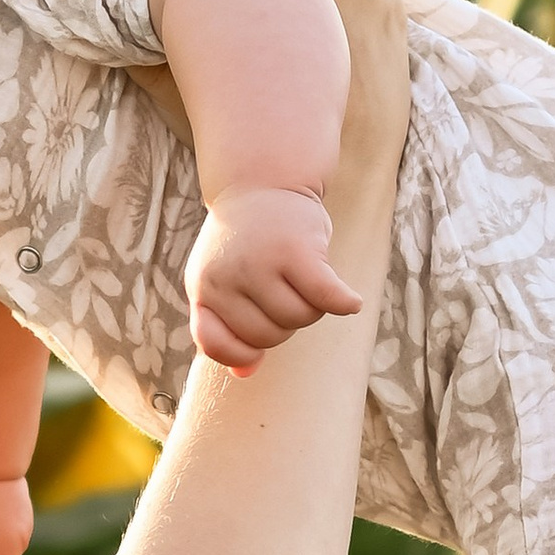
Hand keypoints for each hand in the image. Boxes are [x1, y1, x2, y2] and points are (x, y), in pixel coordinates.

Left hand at [188, 187, 362, 371]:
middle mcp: (225, 277)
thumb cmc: (246, 242)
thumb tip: (244, 375)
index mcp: (203, 288)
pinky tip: (351, 303)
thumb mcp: (225, 282)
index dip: (244, 351)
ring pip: (300, 318)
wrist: (262, 180)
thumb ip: (229, 326)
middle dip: (285, 323)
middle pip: (270, 336)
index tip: (256, 339)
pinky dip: (343, 302)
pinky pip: (325, 296)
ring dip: (312, 307)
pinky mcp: (296, 249)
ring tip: (305, 278)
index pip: (219, 346)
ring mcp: (259, 263)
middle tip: (287, 291)